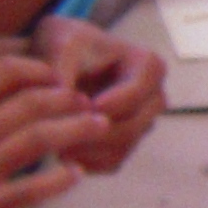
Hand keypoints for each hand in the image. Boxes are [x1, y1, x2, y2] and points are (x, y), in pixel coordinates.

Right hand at [0, 53, 91, 207]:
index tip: (61, 81)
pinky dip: (63, 178)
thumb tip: (5, 111)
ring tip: (98, 129)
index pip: (4, 72)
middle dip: (70, 100)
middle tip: (91, 105)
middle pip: (32, 101)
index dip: (42, 71)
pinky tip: (75, 175)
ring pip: (42, 137)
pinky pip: (37, 188)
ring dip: (78, 130)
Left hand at [30, 15, 165, 172]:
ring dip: (88, 151)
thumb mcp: (59, 44)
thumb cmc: (66, 45)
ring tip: (54, 143)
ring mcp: (143, 124)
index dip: (104, 107)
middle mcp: (154, 98)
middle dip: (93, 133)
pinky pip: (113, 163)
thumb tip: (62, 96)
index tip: (76, 109)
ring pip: (121, 149)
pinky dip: (88, 162)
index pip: (134, 96)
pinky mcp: (128, 144)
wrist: (62, 59)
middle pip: (130, 127)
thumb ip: (60, 67)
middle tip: (57, 133)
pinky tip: (62, 152)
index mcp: (149, 67)